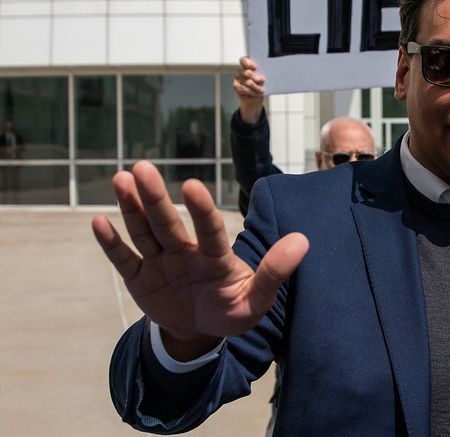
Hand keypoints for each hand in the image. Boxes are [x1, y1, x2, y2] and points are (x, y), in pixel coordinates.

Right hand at [92, 161, 307, 359]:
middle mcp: (186, 252)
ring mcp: (161, 263)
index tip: (192, 185)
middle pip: (169, 223)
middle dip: (156, 197)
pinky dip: (112, 243)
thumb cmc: (233, 309)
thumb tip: (303, 240)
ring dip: (132, 208)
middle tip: (142, 167)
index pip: (209, 229)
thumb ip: (275, 273)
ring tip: (122, 179)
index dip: (201, 209)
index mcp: (215, 257)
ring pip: (144, 232)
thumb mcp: (256, 300)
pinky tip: (99, 221)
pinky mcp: (140, 278)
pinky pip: (124, 259)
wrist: (201, 329)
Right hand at [233, 56, 265, 123]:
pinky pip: (242, 88)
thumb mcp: (266, 79)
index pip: (244, 60)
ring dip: (255, 87)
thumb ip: (263, 74)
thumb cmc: (261, 86)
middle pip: (246, 72)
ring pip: (246, 81)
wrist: (256, 98)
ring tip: (261, 90)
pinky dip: (250, 92)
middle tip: (262, 81)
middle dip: (255, 77)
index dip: (248, 63)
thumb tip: (265, 74)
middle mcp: (242, 70)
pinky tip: (255, 93)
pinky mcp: (236, 85)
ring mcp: (238, 78)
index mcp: (249, 65)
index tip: (255, 67)